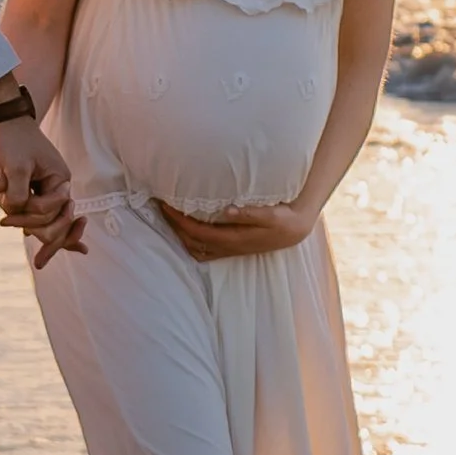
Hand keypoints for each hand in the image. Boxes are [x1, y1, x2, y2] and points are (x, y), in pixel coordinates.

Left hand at [0, 110, 85, 266]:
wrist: (7, 121)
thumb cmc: (13, 141)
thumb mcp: (14, 168)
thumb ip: (18, 195)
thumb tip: (15, 216)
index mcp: (60, 180)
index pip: (50, 211)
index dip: (28, 219)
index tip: (3, 221)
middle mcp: (59, 186)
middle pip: (55, 221)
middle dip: (47, 241)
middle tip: (39, 264)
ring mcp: (50, 188)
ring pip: (49, 220)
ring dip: (41, 235)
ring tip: (42, 261)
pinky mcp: (38, 188)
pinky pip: (42, 213)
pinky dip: (40, 228)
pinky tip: (42, 243)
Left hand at [159, 196, 313, 261]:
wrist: (295, 231)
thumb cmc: (284, 220)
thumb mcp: (271, 215)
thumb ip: (249, 213)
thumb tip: (227, 210)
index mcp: (234, 239)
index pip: (198, 232)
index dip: (180, 220)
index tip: (167, 204)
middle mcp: (228, 247)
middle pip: (191, 241)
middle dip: (174, 225)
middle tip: (161, 205)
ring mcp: (229, 250)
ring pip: (195, 249)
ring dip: (179, 234)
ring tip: (169, 215)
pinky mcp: (232, 248)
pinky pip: (204, 250)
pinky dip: (189, 241)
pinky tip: (185, 229)